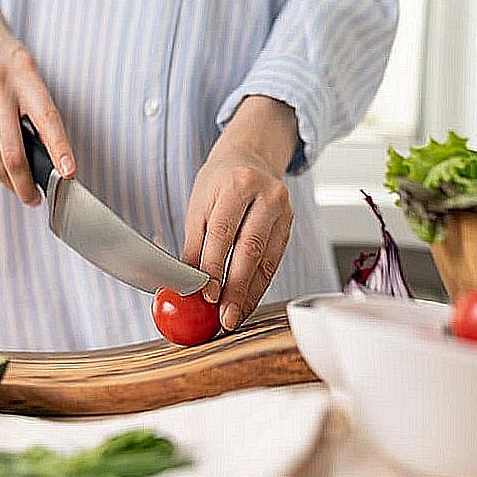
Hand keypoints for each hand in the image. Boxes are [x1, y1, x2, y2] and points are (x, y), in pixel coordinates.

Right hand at [0, 0, 74, 205]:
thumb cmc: (9, 60)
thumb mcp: (33, 75)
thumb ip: (41, 110)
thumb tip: (53, 155)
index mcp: (26, 79)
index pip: (47, 120)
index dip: (60, 150)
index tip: (69, 173)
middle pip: (13, 153)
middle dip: (26, 184)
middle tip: (37, 199)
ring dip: (11, 182)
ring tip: (24, 192)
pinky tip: (6, 173)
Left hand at [182, 96, 298, 330]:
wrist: (250, 159)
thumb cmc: (219, 183)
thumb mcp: (199, 205)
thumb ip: (194, 244)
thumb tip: (186, 283)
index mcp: (238, 184)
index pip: (223, 232)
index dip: (214, 267)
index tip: (207, 296)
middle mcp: (266, 195)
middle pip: (250, 249)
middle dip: (236, 289)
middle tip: (225, 317)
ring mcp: (283, 210)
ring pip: (267, 260)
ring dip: (250, 294)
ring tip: (235, 316)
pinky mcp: (290, 225)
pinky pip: (274, 261)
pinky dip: (259, 285)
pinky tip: (248, 301)